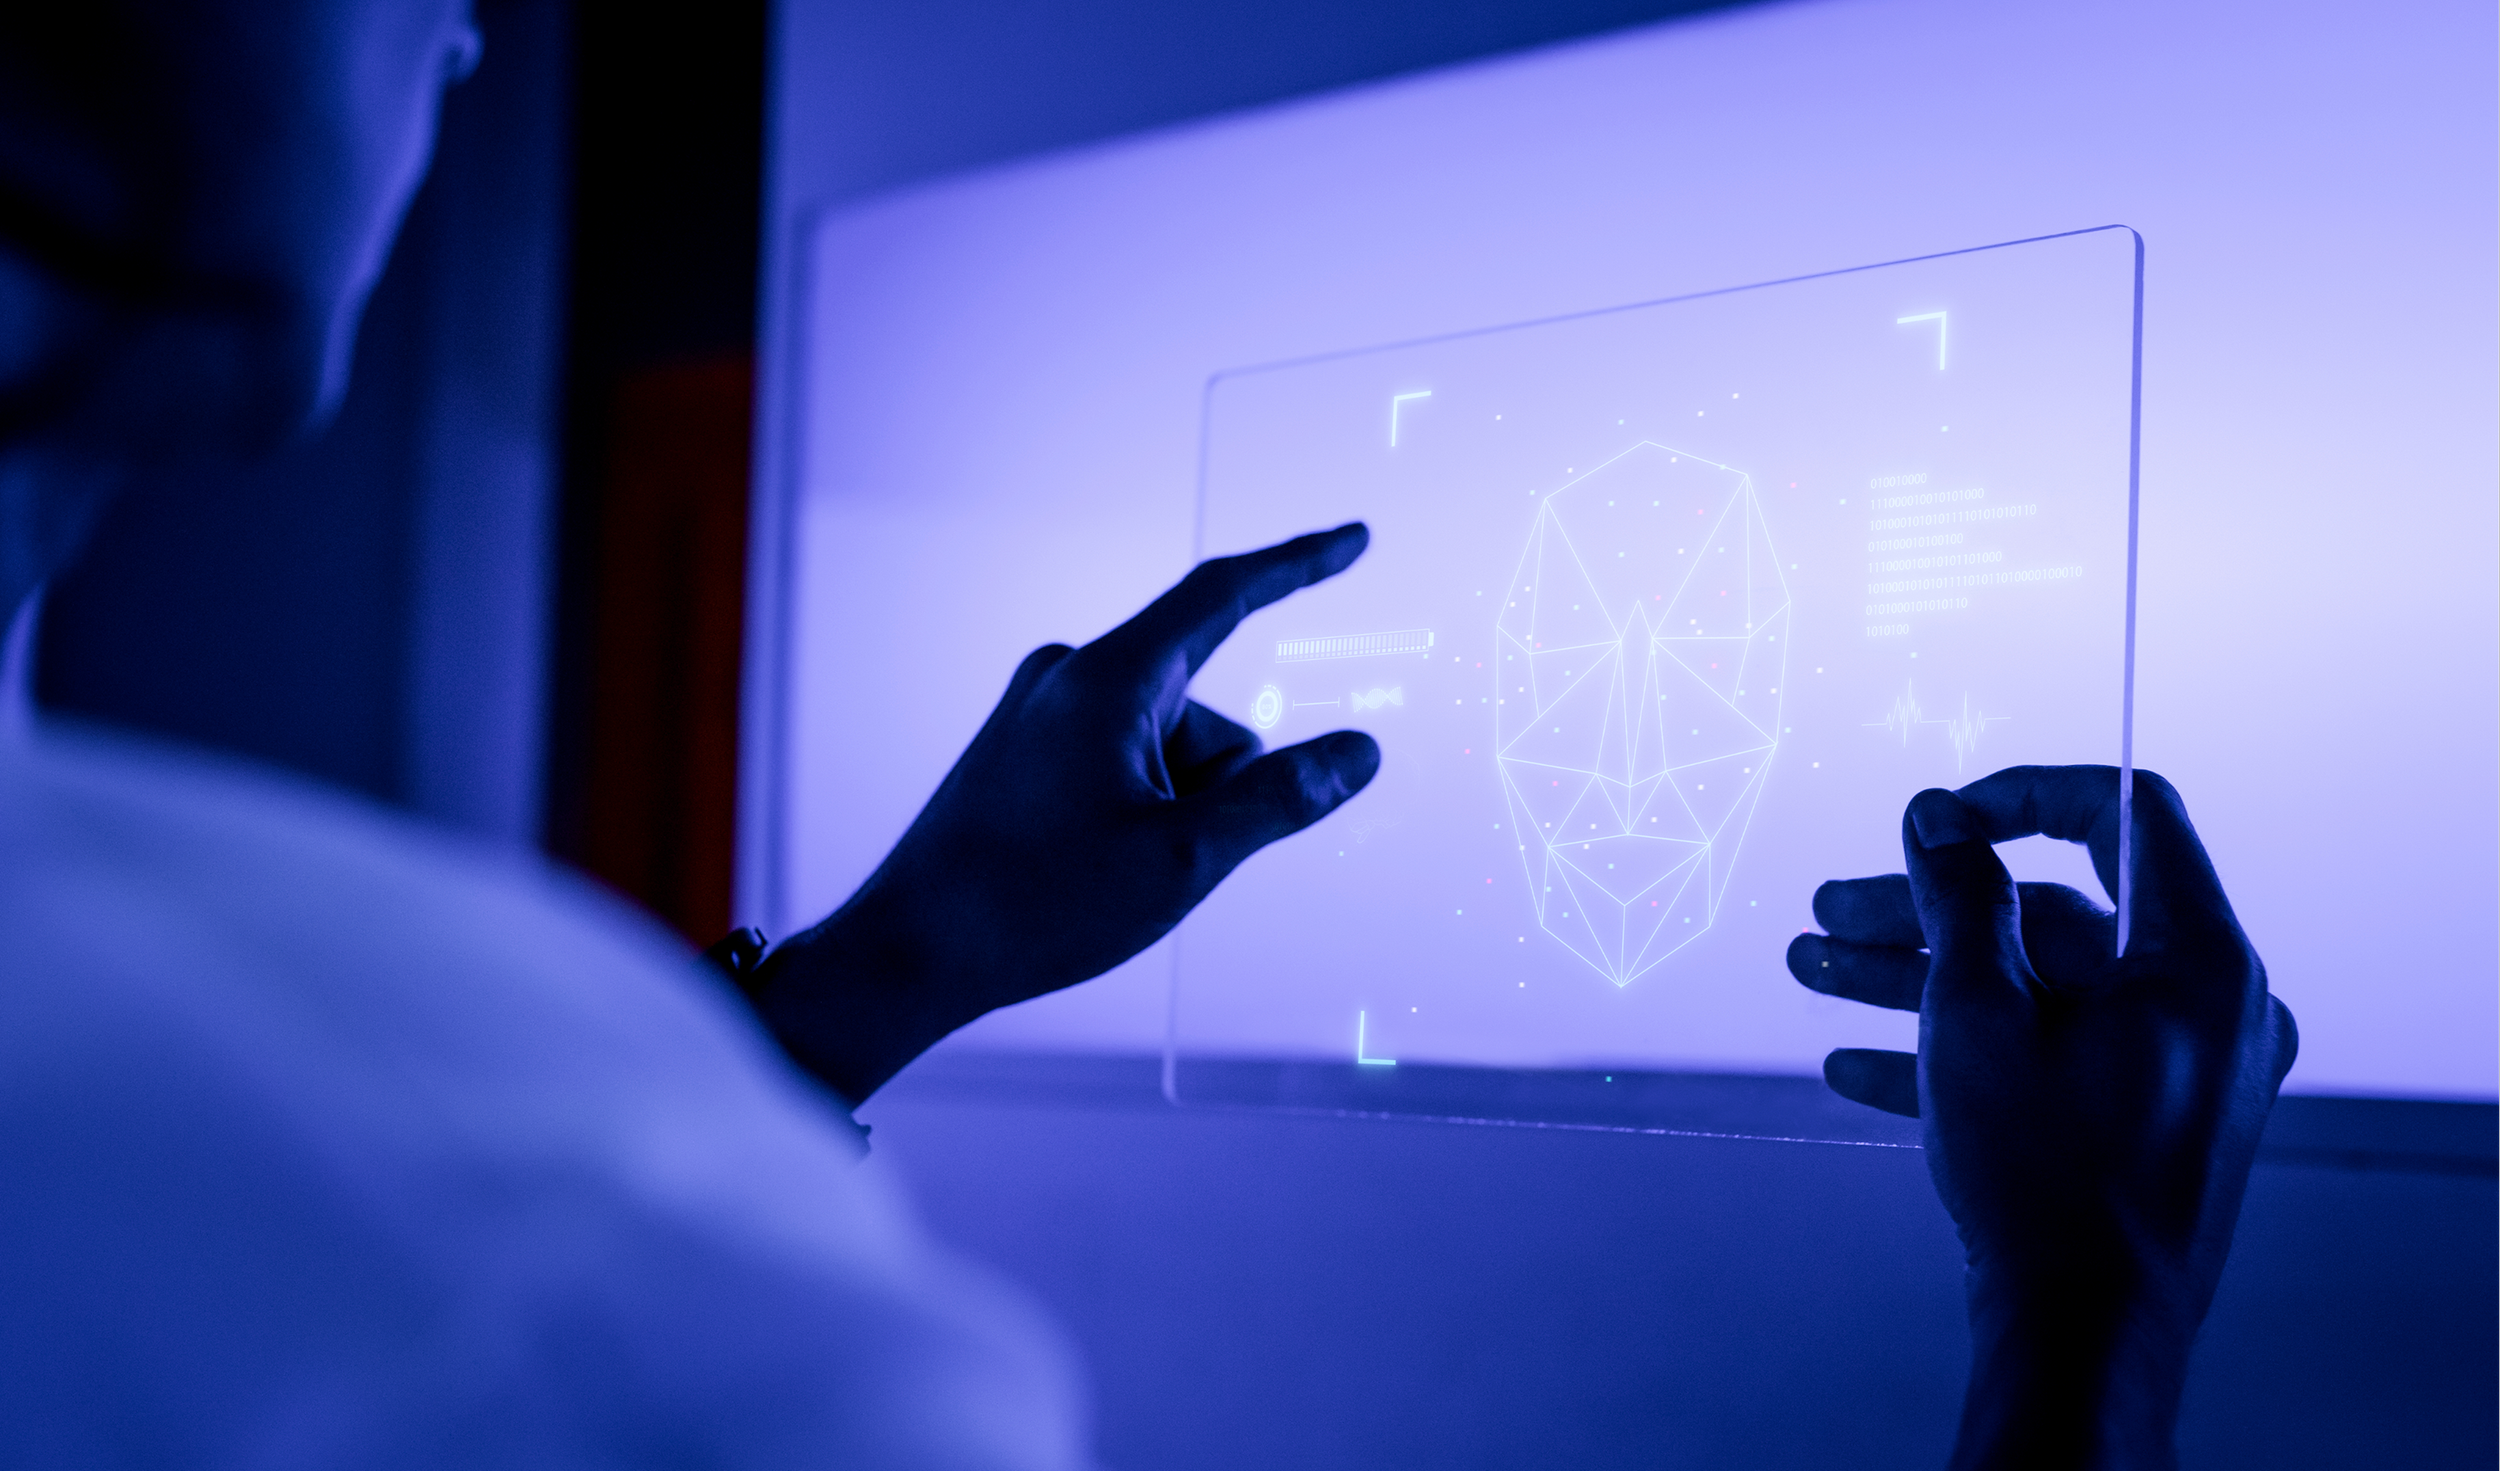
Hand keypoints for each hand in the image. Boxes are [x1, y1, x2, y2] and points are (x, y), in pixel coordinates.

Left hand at [748, 524, 1381, 1104]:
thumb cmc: (1037, 903)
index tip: (1353, 539)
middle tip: (1153, 863)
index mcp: (1109, 678)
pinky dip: (1135, 817)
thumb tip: (1359, 752)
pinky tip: (1086, 870)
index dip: (1299, 565)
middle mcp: (1070, 677)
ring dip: (1172, 813)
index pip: (1224, 595)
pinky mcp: (1025, 753)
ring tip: (1105, 875)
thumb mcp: (1186, 857)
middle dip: (1216, 789)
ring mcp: (1042, 715)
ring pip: (1166, 751)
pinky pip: (1121, 767)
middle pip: (1206, 714)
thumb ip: (1283, 797)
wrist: (910, 952)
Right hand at [1787, 766, 2296, 1469]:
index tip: (1935, 819)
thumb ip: (1958, 896)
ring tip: (1814, 970)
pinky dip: (1962, 1050)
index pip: (2126, 813)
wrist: (2086, 1335)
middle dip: (1927, 909)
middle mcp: (2206, 1007)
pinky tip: (1857, 1066)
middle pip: (2055, 912)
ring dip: (1921, 977)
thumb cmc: (2048, 1174)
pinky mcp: (2141, 1129)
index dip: (2019, 796)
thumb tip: (1937, 815)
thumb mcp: (1978, 1011)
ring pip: (2039, 989)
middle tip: (1831, 908)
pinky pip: (2050, 1059)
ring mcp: (2178, 1074)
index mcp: (2197, 958)